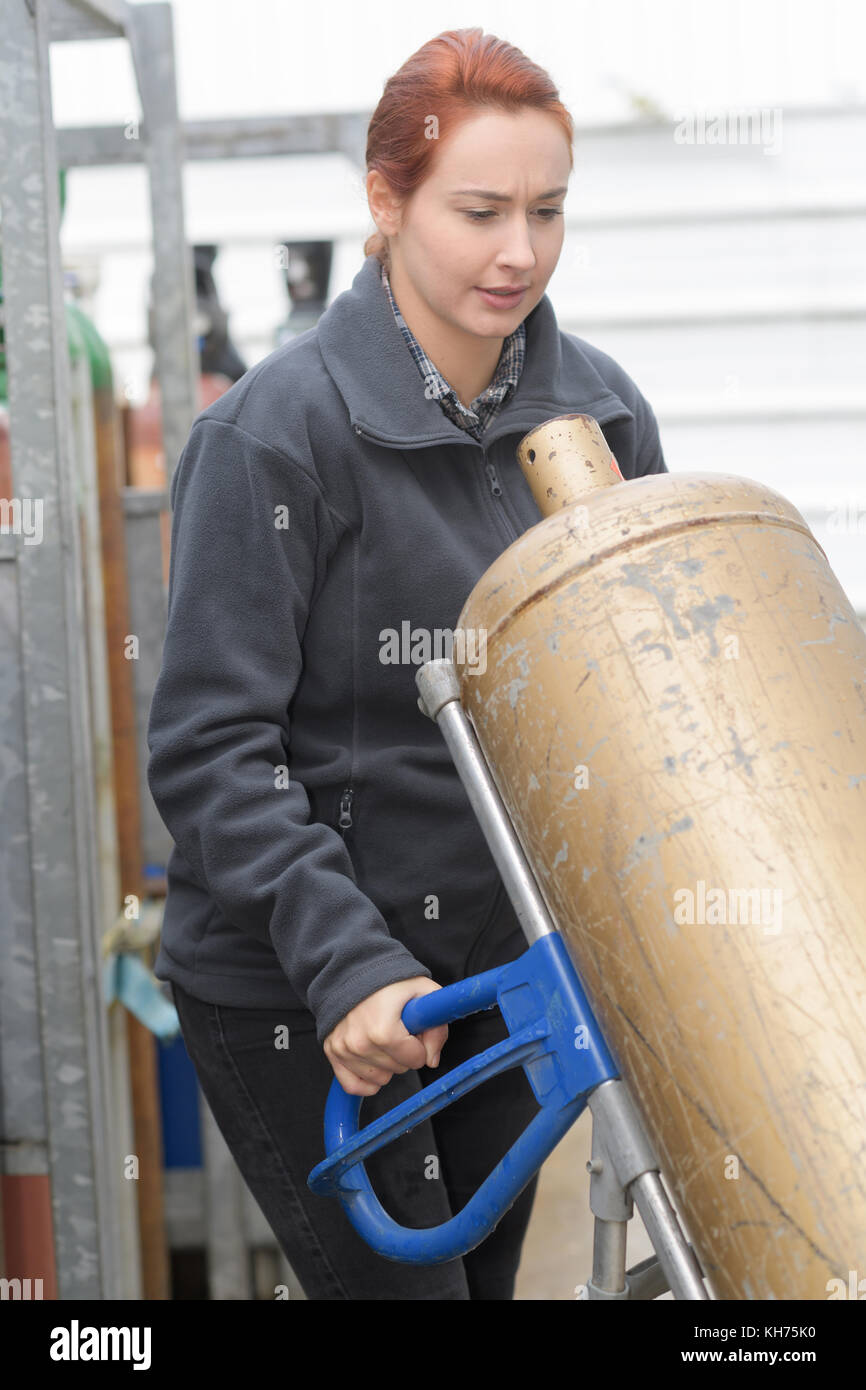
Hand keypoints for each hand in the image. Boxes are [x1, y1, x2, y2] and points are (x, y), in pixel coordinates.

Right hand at [323, 976, 447, 1096]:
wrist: (355, 969)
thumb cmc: (390, 981)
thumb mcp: (424, 993)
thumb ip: (437, 1027)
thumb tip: (432, 1059)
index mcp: (383, 1030)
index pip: (416, 1059)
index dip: (420, 1044)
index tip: (413, 1028)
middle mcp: (360, 1043)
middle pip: (399, 1070)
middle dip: (404, 1052)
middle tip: (398, 1028)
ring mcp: (343, 1049)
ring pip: (380, 1079)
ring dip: (387, 1063)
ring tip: (383, 1036)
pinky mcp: (332, 1052)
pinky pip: (353, 1085)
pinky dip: (366, 1081)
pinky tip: (374, 1062)